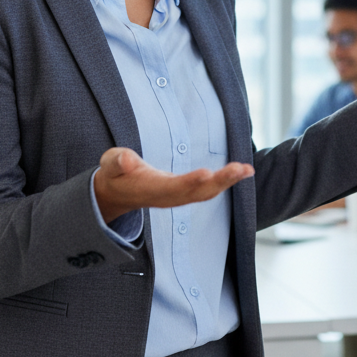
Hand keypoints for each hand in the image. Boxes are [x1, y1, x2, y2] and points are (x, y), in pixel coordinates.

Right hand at [93, 147, 253, 223]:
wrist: (118, 193)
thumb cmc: (115, 175)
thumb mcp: (109, 165)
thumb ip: (116, 162)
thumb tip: (126, 159)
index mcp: (150, 189)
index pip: (172, 187)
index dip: (189, 182)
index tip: (206, 173)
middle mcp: (168, 197)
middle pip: (197, 193)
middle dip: (220, 182)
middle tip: (240, 169)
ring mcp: (179, 197)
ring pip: (207, 193)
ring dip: (228, 182)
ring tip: (247, 170)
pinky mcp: (186, 192)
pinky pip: (209, 189)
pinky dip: (226, 180)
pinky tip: (243, 171)